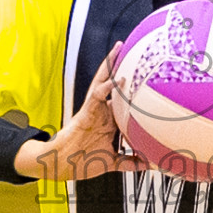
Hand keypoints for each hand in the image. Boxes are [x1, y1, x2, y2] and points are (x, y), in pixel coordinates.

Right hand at [13, 42, 146, 180]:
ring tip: (119, 48)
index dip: (133, 89)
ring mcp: (95, 109)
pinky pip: (96, 95)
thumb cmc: (83, 161)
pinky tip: (117, 79)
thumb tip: (149, 164)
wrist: (63, 164)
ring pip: (102, 81)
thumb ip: (130, 161)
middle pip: (112, 83)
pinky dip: (107, 87)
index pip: (123, 100)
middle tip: (131, 49)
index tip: (147, 77)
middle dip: (120, 66)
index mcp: (109, 120)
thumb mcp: (112, 162)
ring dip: (110, 65)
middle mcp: (102, 111)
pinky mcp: (87, 112)